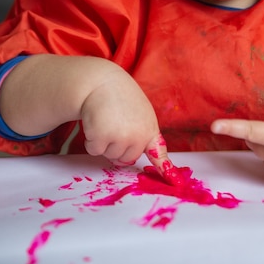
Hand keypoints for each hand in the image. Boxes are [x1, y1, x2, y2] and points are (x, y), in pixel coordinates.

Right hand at [80, 67, 176, 181]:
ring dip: (103, 142)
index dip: (164, 170)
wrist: (102, 82)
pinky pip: (94, 150)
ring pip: (110, 156)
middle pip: (127, 159)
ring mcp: (121, 137)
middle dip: (117, 147)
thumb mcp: (140, 113)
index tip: (173, 181)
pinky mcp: (102, 137)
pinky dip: (91, 140)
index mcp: (150, 129)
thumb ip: (141, 134)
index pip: (159, 154)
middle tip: (114, 125)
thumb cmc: (120, 99)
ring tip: (106, 120)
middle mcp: (139, 135)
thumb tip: (130, 160)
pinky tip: (95, 121)